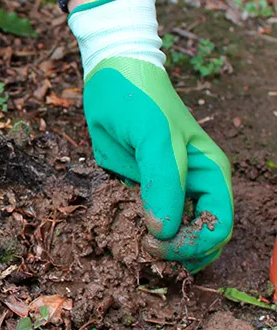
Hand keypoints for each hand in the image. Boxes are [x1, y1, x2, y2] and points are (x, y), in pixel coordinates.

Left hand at [69, 0, 232, 270]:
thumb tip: (165, 231)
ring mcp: (165, 188)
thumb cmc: (142, 101)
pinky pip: (142, 220)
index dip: (192, 245)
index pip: (217, 227)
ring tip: (132, 247)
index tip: (157, 245)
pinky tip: (119, 233)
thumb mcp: (156, 139)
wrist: (111, 75)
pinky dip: (134, 232)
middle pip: (198, 238)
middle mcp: (192, 186)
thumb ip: (163, 185)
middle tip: (142, 251)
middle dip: (176, 253)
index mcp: (210, 175)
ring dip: (156, 248)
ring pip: (171, 234)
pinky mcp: (138, 187)